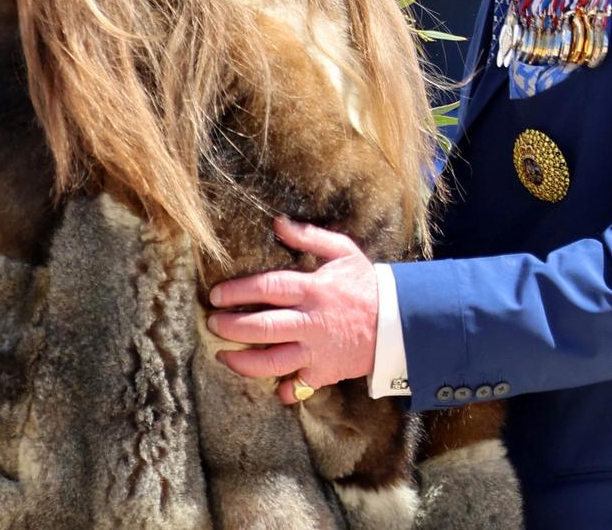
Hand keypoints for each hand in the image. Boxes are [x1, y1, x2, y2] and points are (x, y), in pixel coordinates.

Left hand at [206, 215, 378, 404]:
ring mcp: (317, 350)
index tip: (216, 294)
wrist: (398, 321)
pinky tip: (270, 387)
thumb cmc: (366, 283)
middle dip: (231, 327)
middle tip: (213, 323)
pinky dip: (282, 389)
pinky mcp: (325, 372)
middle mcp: (311, 321)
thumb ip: (308, 236)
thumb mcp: (342, 251)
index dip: (238, 291)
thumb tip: (278, 222)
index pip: (268, 287)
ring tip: (223, 356)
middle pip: (263, 327)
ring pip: (272, 362)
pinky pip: (298, 385)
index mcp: (313, 289)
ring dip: (243, 362)